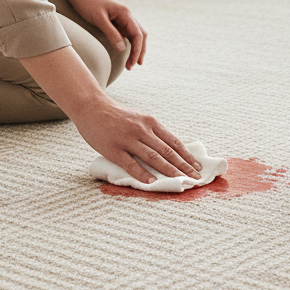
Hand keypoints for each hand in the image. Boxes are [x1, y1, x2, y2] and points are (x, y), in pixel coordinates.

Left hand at [30, 0, 145, 68]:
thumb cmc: (86, 2)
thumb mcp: (99, 19)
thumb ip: (112, 34)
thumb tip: (123, 49)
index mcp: (125, 13)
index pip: (138, 35)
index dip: (137, 50)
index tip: (133, 63)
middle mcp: (126, 14)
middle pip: (140, 35)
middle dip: (139, 51)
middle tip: (133, 66)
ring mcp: (121, 17)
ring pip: (134, 34)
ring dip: (135, 48)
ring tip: (130, 62)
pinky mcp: (114, 19)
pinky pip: (125, 32)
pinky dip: (128, 43)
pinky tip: (124, 51)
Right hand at [76, 96, 202, 183]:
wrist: (91, 107)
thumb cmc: (115, 115)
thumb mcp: (138, 119)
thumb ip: (151, 132)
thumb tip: (167, 149)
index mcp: (150, 122)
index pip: (174, 142)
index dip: (187, 155)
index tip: (198, 166)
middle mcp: (142, 130)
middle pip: (168, 151)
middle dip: (184, 166)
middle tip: (196, 178)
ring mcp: (128, 140)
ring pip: (153, 158)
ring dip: (169, 171)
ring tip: (181, 181)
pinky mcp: (114, 149)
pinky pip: (131, 164)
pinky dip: (143, 174)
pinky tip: (152, 183)